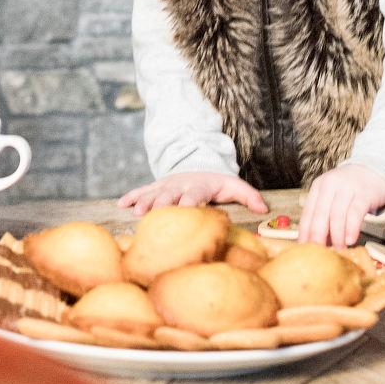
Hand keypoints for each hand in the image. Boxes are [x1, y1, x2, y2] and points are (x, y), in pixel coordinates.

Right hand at [118, 172, 267, 216]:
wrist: (198, 166)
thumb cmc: (218, 183)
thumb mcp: (234, 186)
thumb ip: (249, 196)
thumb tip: (263, 208)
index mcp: (200, 186)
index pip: (195, 194)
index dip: (190, 203)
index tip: (186, 212)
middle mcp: (181, 185)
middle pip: (170, 195)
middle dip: (163, 205)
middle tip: (155, 217)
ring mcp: (166, 185)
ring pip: (153, 193)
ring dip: (144, 202)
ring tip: (136, 213)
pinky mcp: (156, 187)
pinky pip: (141, 190)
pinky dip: (131, 196)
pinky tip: (121, 204)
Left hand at [298, 163, 384, 247]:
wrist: (374, 170)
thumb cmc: (350, 188)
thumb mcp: (332, 196)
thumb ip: (324, 216)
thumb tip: (319, 242)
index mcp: (318, 187)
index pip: (308, 212)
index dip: (305, 232)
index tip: (303, 247)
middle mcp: (330, 186)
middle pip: (320, 214)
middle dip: (317, 236)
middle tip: (319, 253)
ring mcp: (347, 188)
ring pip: (337, 215)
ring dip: (336, 236)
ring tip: (338, 250)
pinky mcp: (364, 194)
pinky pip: (355, 214)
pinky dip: (351, 229)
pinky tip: (350, 240)